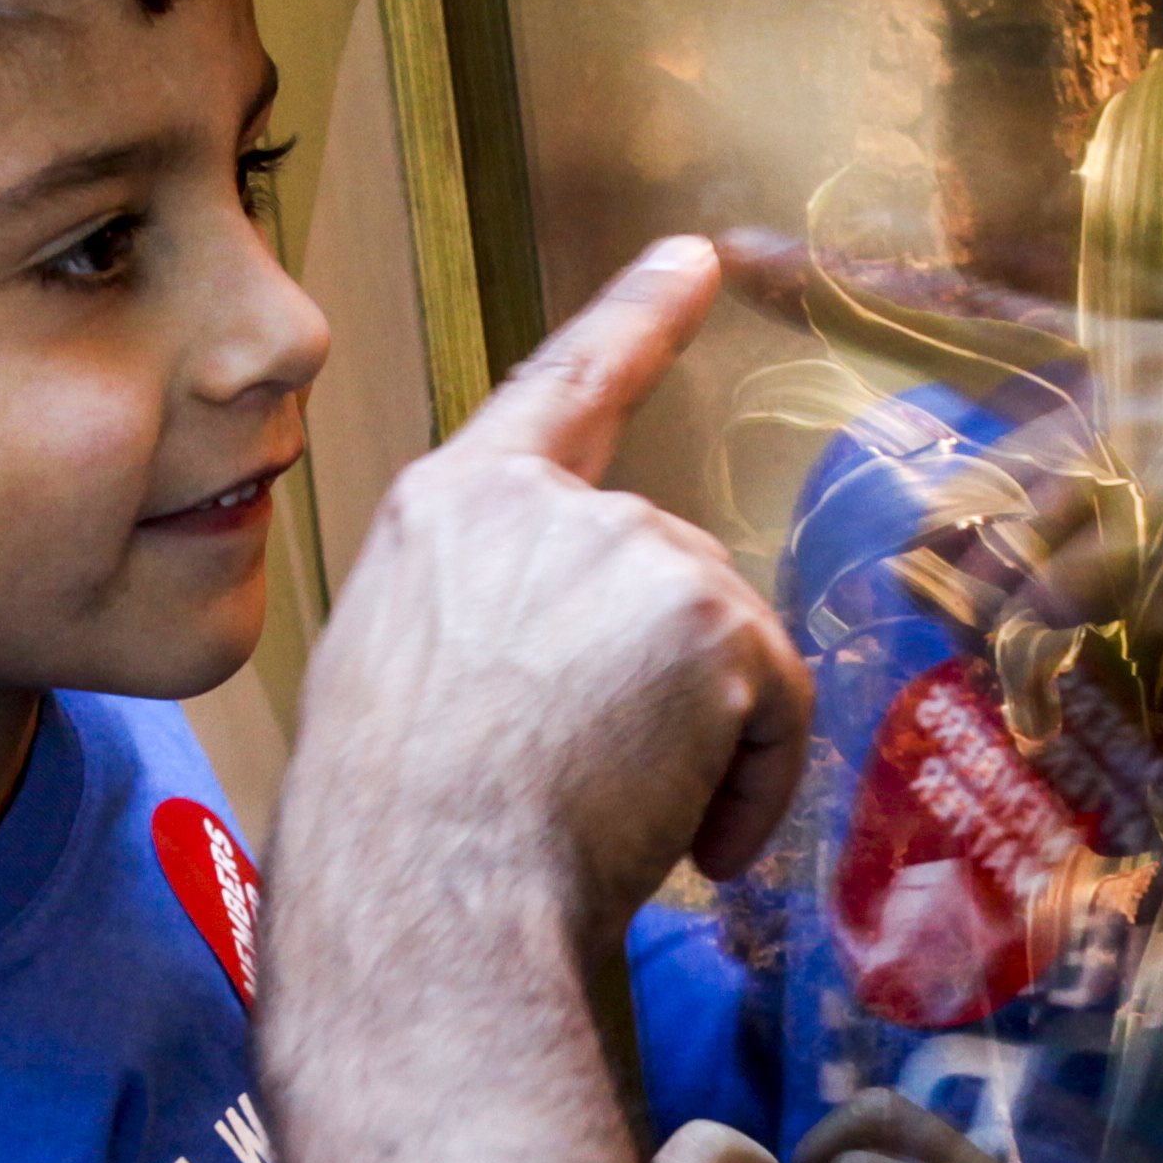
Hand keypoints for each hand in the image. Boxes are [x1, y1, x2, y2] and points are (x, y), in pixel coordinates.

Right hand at [279, 240, 811, 959]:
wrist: (423, 903)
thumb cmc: (387, 842)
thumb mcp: (394, 685)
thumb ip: (484, 625)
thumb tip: (561, 676)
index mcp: (446, 512)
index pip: (558, 392)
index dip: (633, 322)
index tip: (696, 259)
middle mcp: (542, 507)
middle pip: (658, 578)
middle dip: (653, 689)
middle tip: (583, 797)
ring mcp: (630, 553)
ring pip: (719, 650)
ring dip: (698, 747)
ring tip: (611, 828)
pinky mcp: (708, 624)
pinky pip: (775, 708)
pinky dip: (753, 786)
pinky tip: (695, 845)